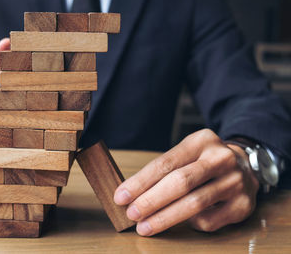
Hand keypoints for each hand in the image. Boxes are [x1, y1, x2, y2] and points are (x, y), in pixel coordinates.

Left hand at [114, 129, 259, 235]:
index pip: (165, 163)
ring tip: (145, 226)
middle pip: (180, 182)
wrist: (246, 165)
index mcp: (201, 141)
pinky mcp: (243, 205)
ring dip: (165, 217)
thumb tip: (130, 193)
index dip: (141, 182)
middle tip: (131, 214)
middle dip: (151, 201)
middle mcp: (221, 159)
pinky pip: (209, 220)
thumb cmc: (204, 161)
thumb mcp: (187, 153)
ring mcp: (235, 182)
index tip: (121, 196)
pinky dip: (190, 223)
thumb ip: (164, 169)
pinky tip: (180, 222)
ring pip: (194, 204)